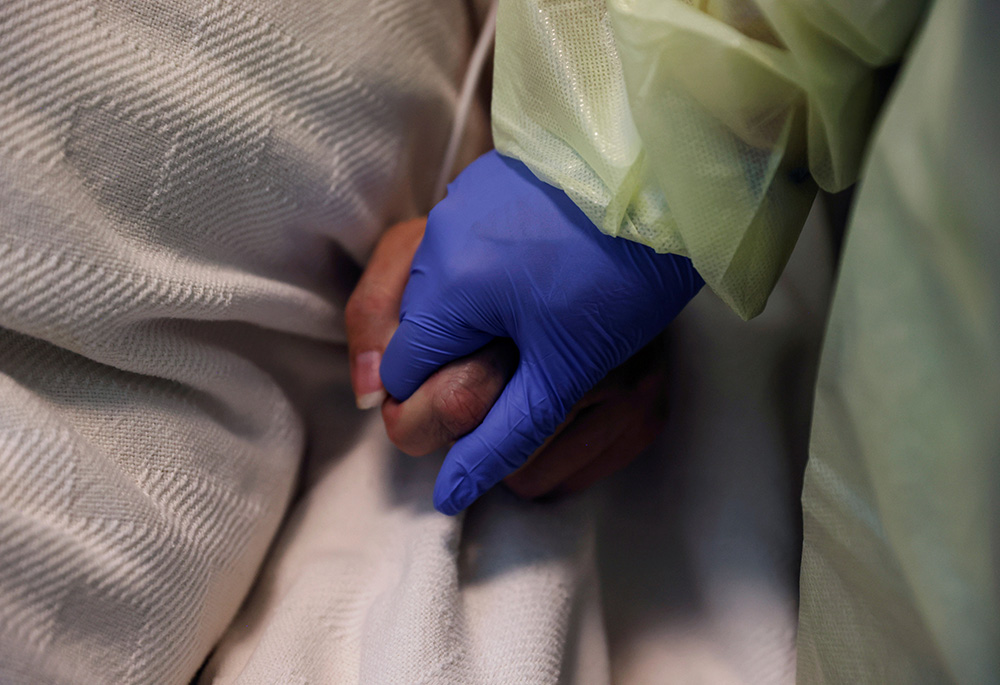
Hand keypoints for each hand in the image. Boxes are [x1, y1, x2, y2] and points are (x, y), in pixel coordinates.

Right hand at [379, 151, 702, 514]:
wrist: (671, 180)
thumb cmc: (623, 279)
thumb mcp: (563, 371)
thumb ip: (499, 436)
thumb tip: (447, 494)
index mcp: (447, 285)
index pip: (399, 375)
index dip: (438, 400)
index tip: (492, 397)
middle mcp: (436, 236)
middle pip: (413, 331)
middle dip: (454, 355)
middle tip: (521, 356)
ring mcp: (458, 200)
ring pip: (433, 287)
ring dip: (469, 311)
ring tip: (537, 310)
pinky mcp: (484, 180)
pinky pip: (456, 244)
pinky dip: (482, 269)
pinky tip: (537, 270)